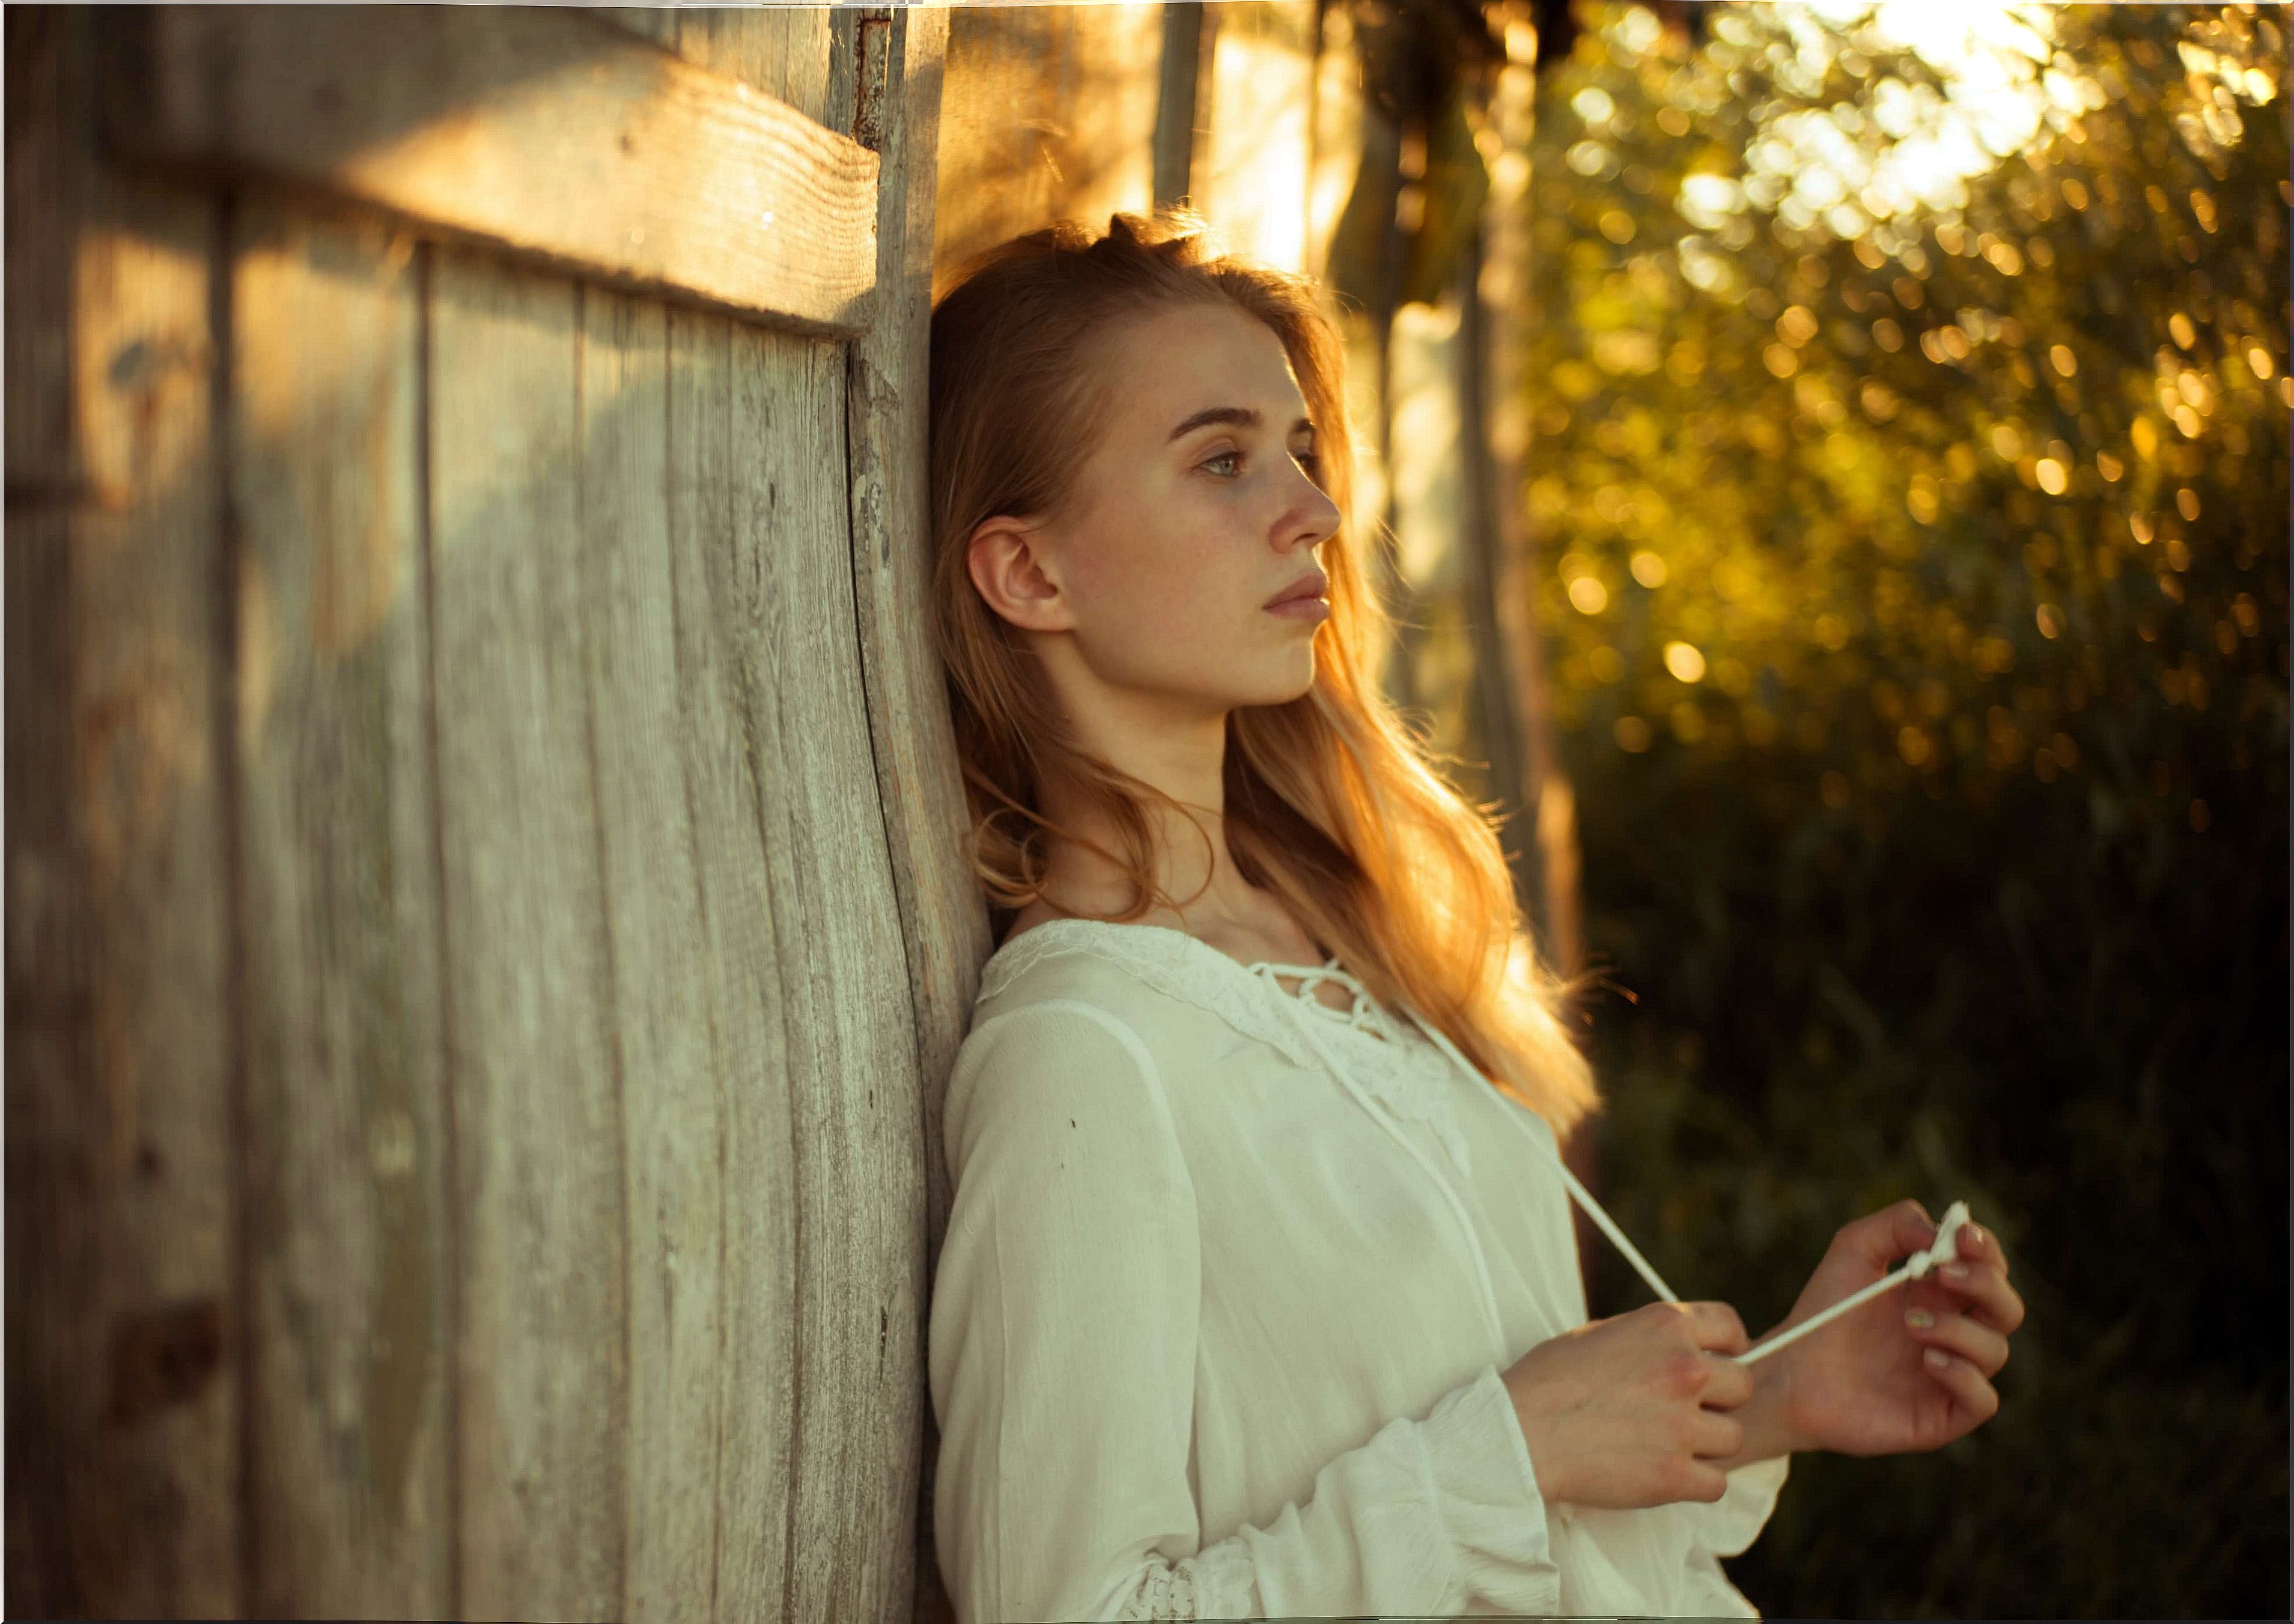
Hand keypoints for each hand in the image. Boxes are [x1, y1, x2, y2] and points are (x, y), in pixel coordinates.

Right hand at [1501, 1300, 1755, 1508]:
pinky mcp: (1675, 1474)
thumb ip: (1651, 1341)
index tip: (1718, 1362)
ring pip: (1734, 1436)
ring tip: (1666, 1444)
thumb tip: (1683, 1349)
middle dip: (1718, 1399)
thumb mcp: (1601, 1335)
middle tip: (1683, 1411)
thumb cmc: (1548, 1382)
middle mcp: (1684, 1368)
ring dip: (1707, 1444)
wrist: (1517, 1433)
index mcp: (1665, 1326)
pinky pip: (1717, 1483)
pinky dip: (1695, 1483)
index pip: (1731, 1327)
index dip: (1728, 1347)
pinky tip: (1664, 1473)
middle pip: (1742, 1385)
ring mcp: (1683, 1423)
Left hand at [1752, 1198, 2026, 1458]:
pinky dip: (1964, 1375)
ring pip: (1995, 1349)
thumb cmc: (1823, 1312)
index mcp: (1938, 1294)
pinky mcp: (1941, 1415)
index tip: (1962, 1236)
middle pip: (2006, 1308)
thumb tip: (1940, 1233)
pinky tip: (1928, 1360)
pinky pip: (1984, 1400)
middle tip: (1943, 1275)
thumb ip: (1895, 1225)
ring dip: (1960, 1330)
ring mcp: (1950, 1375)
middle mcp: (1952, 1333)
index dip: (1984, 1249)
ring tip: (1911, 1325)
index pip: (1988, 1268)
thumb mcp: (1853, 1250)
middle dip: (1986, 1284)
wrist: (1792, 1373)